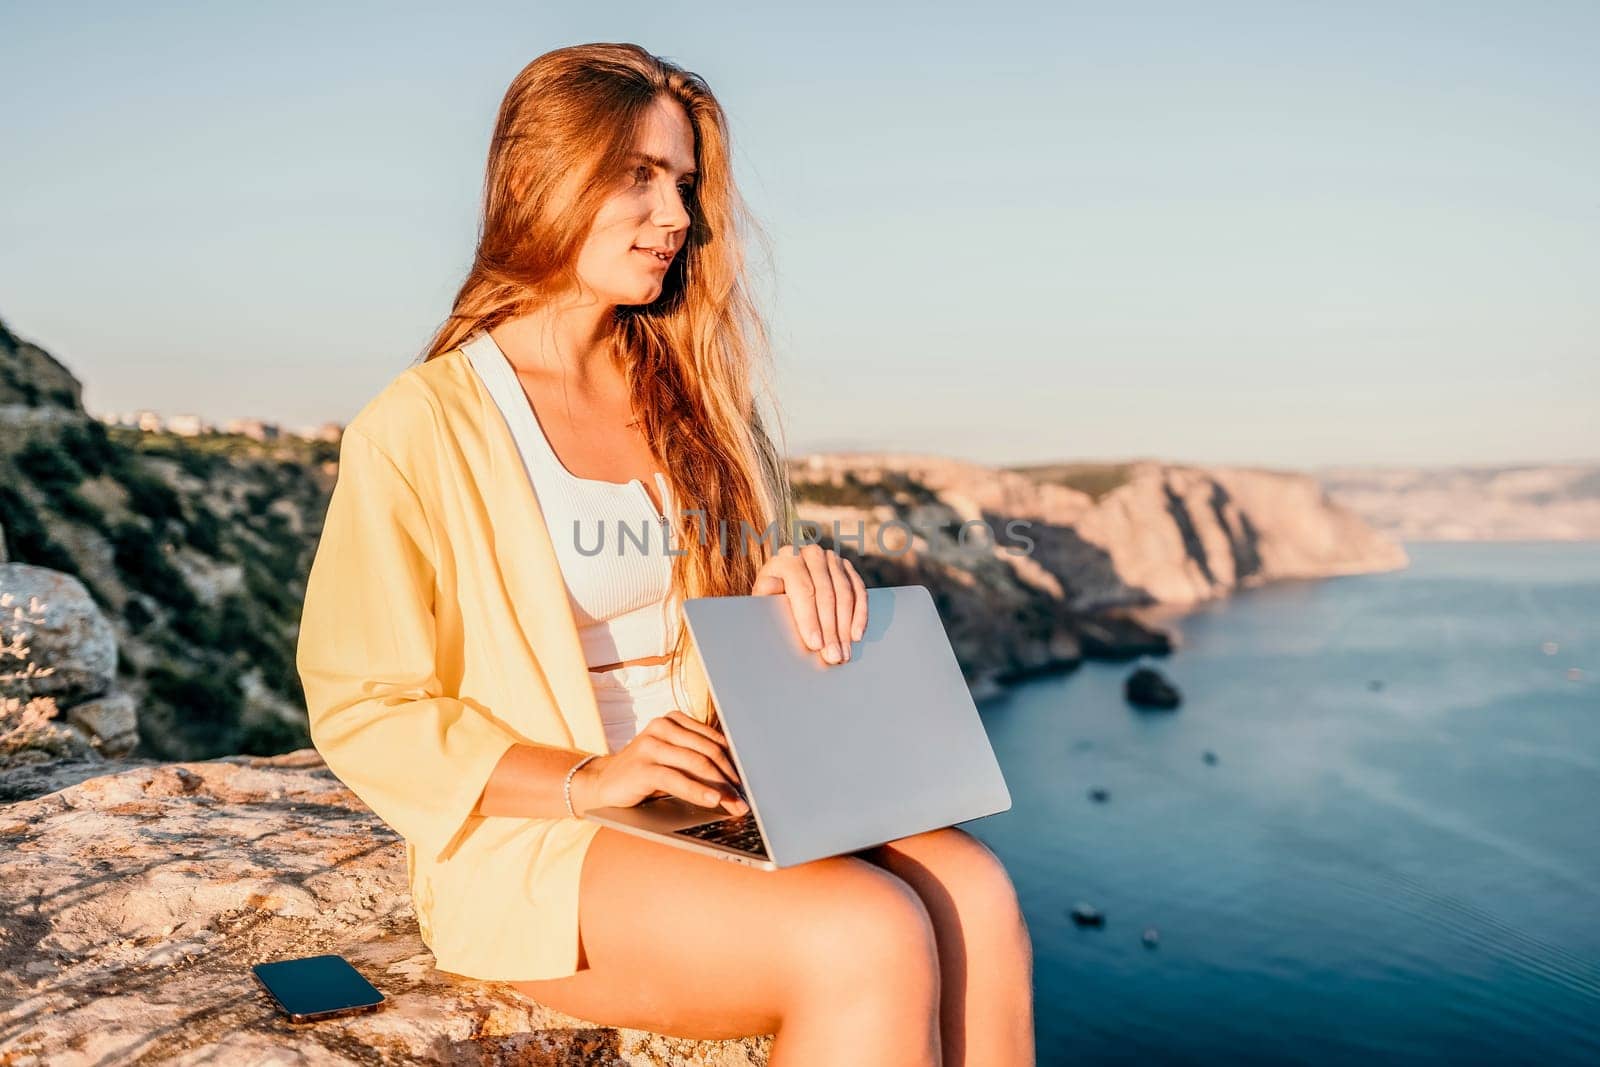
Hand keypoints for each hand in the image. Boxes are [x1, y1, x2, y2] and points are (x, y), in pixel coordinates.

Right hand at [569, 711, 748, 816]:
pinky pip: (677, 779)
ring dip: (720, 787)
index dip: (735, 762)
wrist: (603, 782)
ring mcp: (651, 744)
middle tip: (744, 799)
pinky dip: (698, 791)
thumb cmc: (644, 772)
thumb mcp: (671, 759)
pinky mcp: (642, 766)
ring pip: (697, 764)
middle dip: (731, 778)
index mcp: (674, 720)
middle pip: (709, 751)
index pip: (714, 739)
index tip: (748, 782)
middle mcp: (663, 726)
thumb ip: (696, 758)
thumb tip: (736, 778)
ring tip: (734, 803)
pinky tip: (712, 800)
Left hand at [751, 543, 867, 665]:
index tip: (815, 645)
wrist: (785, 579)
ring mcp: (832, 558)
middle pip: (827, 594)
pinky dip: (860, 615)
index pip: (803, 589)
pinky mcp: (847, 567)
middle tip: (833, 655)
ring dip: (846, 627)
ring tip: (843, 652)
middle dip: (830, 629)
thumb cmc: (772, 592)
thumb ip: (766, 593)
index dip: (810, 619)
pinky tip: (855, 635)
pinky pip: (859, 592)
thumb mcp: (763, 594)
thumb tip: (773, 590)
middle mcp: (812, 554)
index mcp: (788, 558)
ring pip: (845, 594)